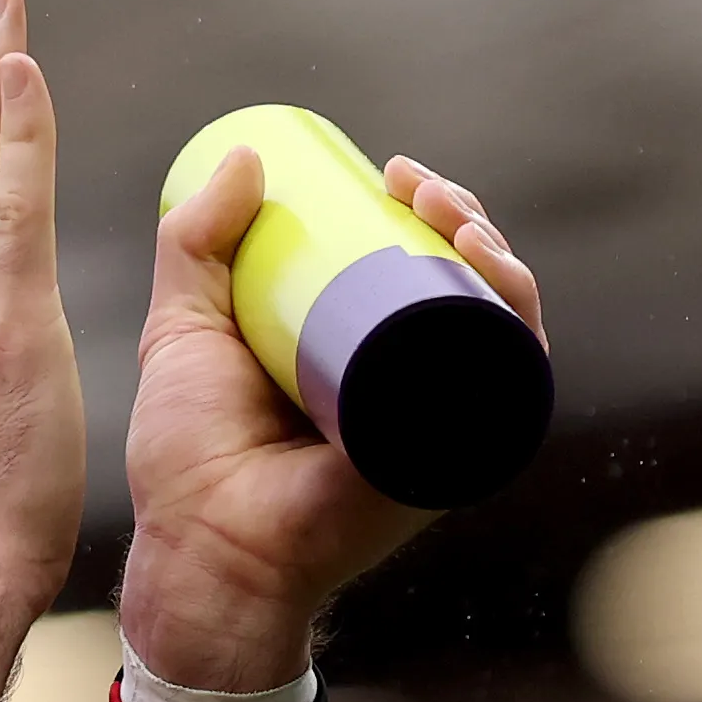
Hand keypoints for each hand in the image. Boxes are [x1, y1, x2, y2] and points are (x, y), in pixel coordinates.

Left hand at [118, 151, 542, 690]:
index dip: (424, 210)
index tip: (393, 171)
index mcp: (357, 353)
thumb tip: (246, 155)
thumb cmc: (189, 457)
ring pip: (494, 324)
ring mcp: (437, 421)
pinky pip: (511, 389)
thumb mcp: (184, 328)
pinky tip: (497, 278)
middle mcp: (407, 385)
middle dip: (462, 217)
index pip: (415, 267)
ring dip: (496, 255)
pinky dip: (516, 326)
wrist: (203, 545)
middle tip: (416, 185)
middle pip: (463, 285)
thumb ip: (194, 245)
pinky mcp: (454, 458)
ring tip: (451, 215)